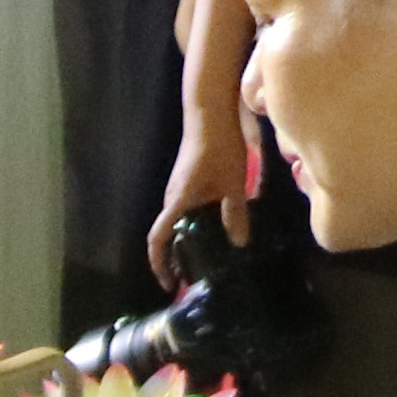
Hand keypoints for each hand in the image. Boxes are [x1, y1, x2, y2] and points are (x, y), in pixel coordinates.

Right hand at [145, 126, 245, 293]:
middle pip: (167, 234)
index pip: (158, 239)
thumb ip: (235, 214)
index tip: (170, 285)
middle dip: (177, 258)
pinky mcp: (188, 179)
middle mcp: (172, 197)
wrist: (212, 111)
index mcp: (177, 202)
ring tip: (210, 257)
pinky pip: (187, 209)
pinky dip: (196, 224)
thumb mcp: (233, 184)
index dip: (159, 265)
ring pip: (178, 221)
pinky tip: (218, 227)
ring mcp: (179, 187)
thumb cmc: (220, 147)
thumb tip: (238, 244)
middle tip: (197, 277)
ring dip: (188, 241)